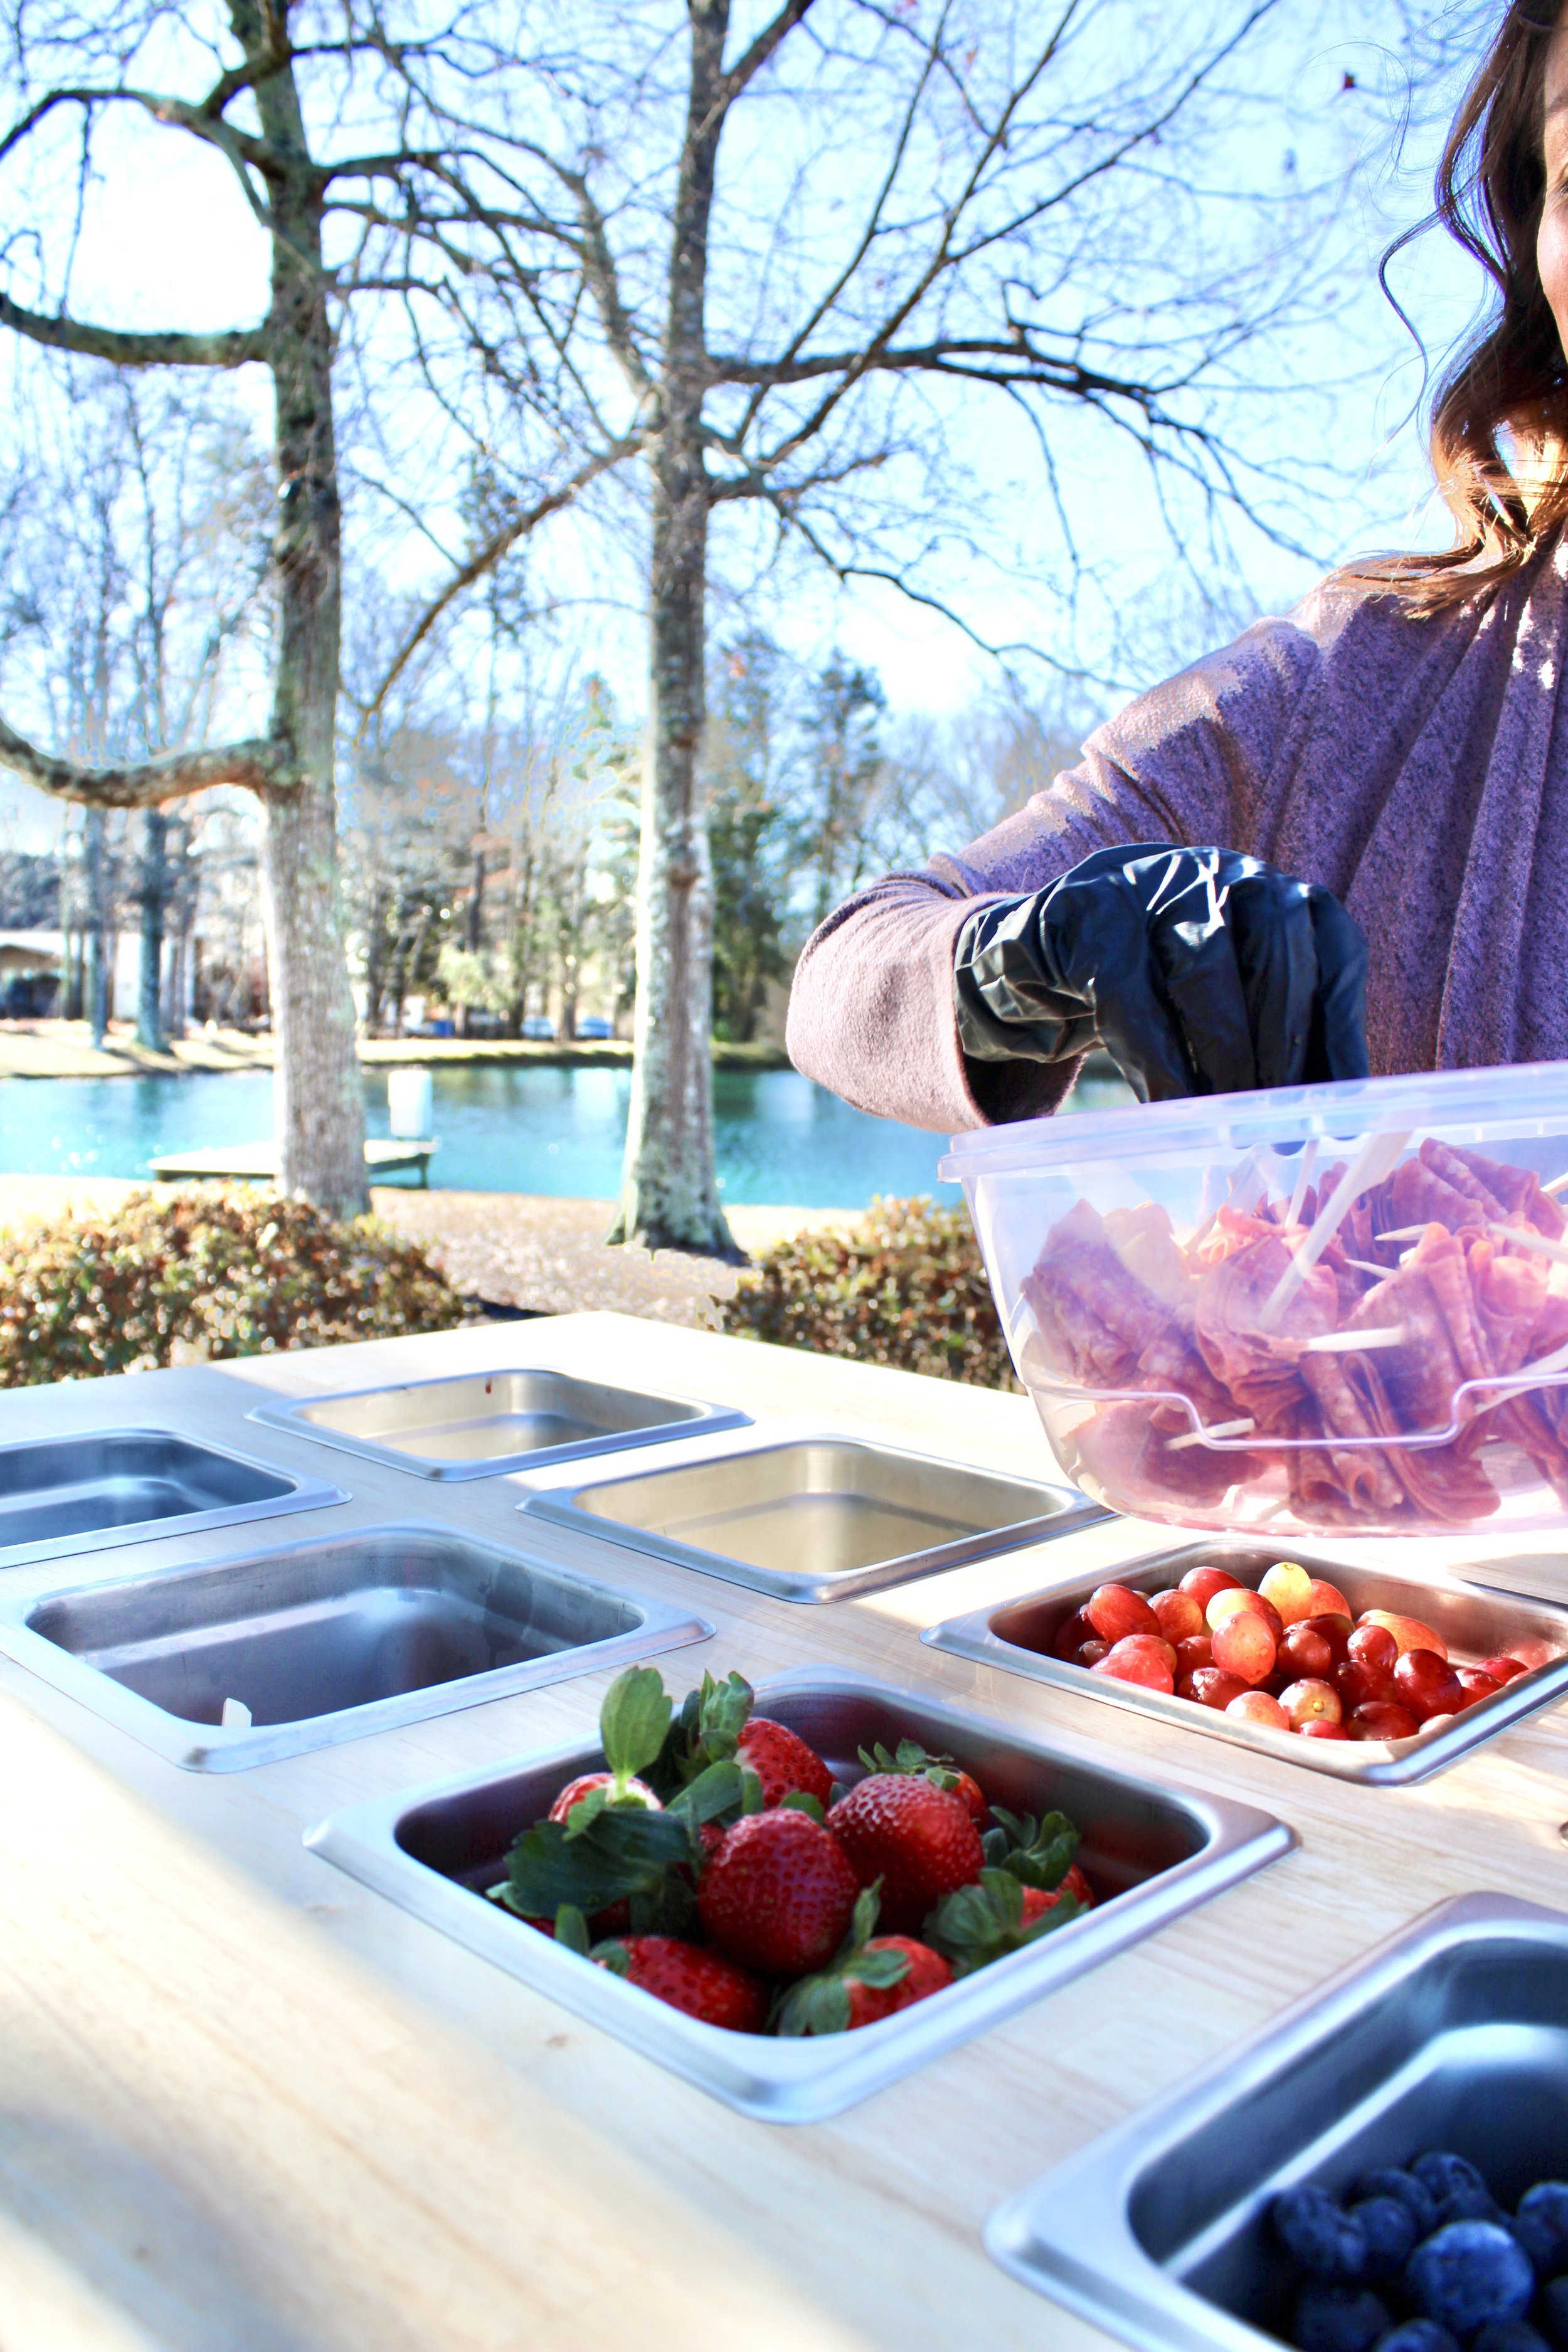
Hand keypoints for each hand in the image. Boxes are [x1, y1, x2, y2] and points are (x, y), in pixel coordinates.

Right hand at [953, 843, 1368, 1101]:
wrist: (1033, 953)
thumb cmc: (1144, 988)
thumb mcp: (1216, 1000)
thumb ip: (1269, 1037)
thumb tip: (1330, 1114)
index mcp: (1267, 890)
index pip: (1330, 945)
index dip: (1342, 1026)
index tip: (1343, 1104)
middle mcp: (1220, 872)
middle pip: (1276, 945)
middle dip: (1282, 1041)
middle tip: (1277, 1118)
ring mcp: (1152, 882)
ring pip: (1204, 964)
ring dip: (1222, 1050)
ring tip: (1225, 1115)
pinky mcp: (1087, 911)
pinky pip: (1129, 990)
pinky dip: (1153, 1056)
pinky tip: (1164, 1103)